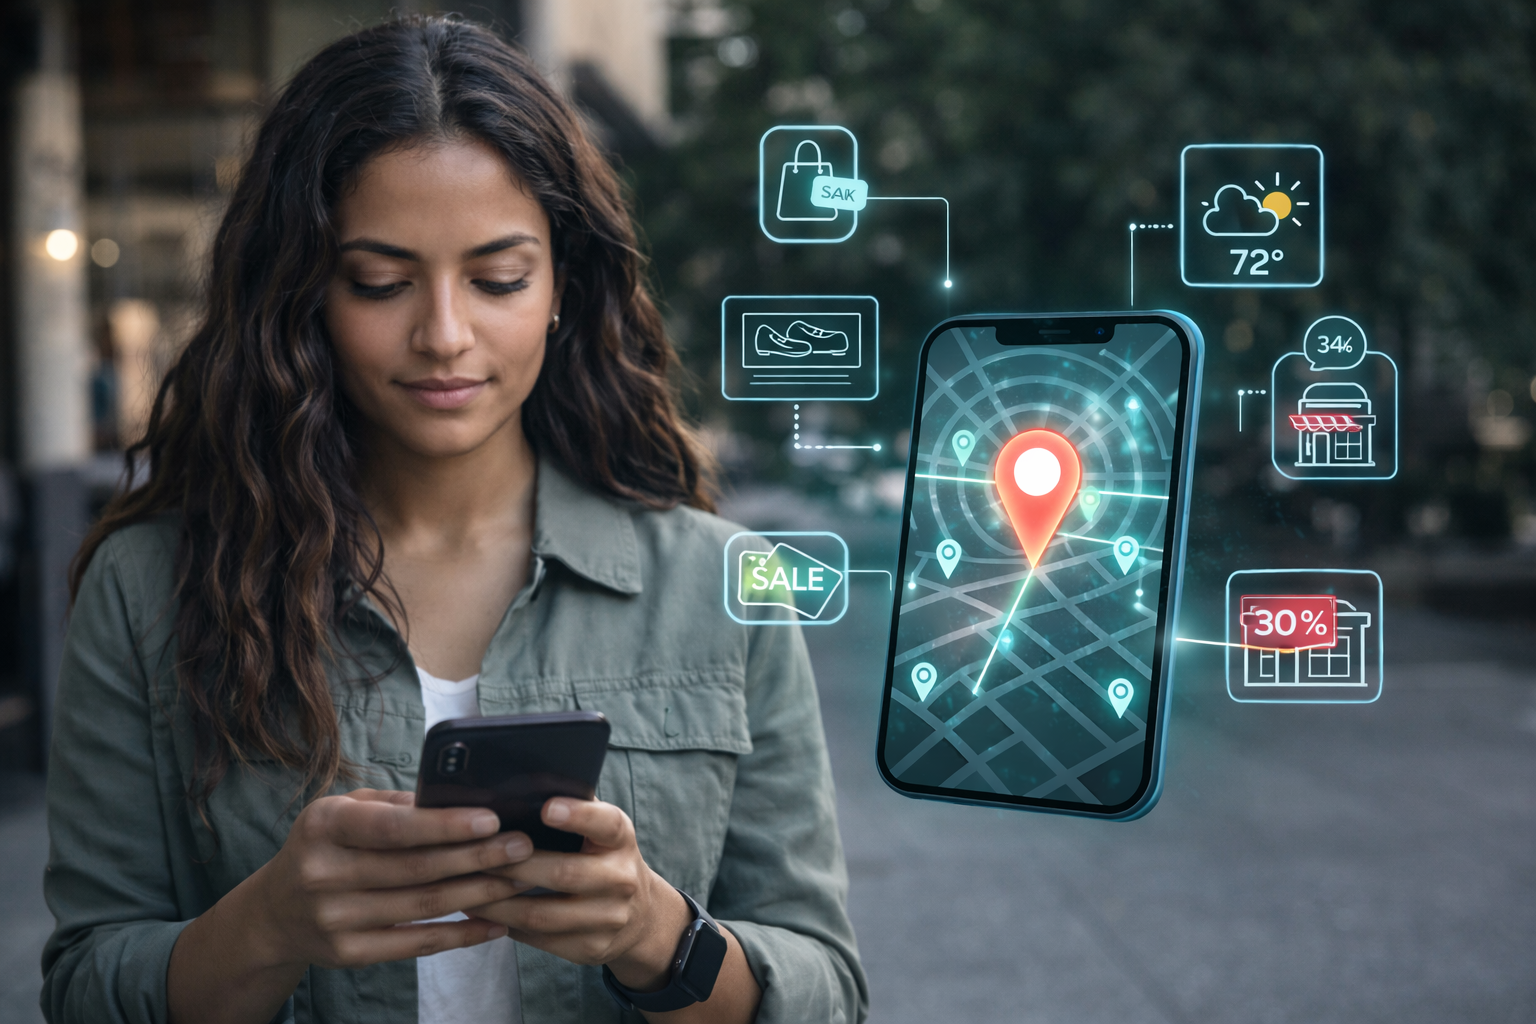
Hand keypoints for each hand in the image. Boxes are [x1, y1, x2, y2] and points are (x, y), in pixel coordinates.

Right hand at [241, 788, 534, 969]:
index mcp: (324, 826)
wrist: (274, 913)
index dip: (445, 825)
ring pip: (423, 906)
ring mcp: (333, 918)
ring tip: (517, 879)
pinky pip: (416, 945)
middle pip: (416, 868)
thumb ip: (396, 802)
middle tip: (522, 846)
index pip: (393, 827)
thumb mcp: (344, 810)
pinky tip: (494, 924)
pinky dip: (461, 935)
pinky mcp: (347, 954)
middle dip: (477, 857)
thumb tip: (458, 796)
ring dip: (478, 893)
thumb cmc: (325, 846)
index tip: (492, 820)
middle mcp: (323, 873)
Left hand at [469, 797, 691, 990]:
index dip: (578, 815)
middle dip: (513, 866)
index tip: (546, 808)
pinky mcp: (591, 948)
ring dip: (498, 903)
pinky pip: (539, 939)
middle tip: (474, 856)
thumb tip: (521, 784)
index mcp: (621, 839)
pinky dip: (506, 925)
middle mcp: (621, 878)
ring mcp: (609, 918)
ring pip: (542, 914)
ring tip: (465, 889)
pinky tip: (482, 914)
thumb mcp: (601, 830)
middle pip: (563, 874)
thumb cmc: (603, 858)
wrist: (640, 916)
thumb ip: (574, 809)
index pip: (606, 823)